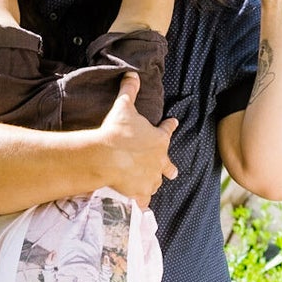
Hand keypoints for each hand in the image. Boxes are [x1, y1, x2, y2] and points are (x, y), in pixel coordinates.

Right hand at [95, 71, 177, 207]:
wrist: (106, 156)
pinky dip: (140, 204)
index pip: (167, 130)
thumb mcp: (123, 106)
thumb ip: (130, 90)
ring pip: (154, 183)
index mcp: (158, 140)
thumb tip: (132, 73)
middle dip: (169, 167)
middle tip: (174, 172)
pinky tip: (140, 208)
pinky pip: (142, 201)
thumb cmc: (117, 131)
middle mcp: (159, 161)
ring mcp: (150, 179)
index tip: (174, 122)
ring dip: (152, 183)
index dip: (170, 126)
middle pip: (167, 165)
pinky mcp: (140, 193)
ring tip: (150, 187)